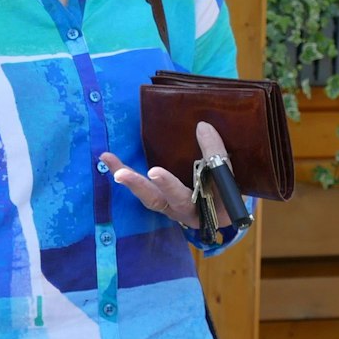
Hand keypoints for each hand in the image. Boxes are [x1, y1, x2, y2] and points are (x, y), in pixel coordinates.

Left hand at [102, 121, 235, 230]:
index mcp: (205, 211)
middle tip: (119, 174)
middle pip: (158, 201)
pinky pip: (141, 187)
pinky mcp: (161, 199)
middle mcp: (182, 213)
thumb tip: (202, 126)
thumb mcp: (229, 175)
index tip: (154, 172)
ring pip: (146, 196)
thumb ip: (217, 154)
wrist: (228, 208)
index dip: (171, 185)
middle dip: (139, 186)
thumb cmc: (230, 191)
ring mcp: (170, 207)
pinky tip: (107, 157)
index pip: (188, 196)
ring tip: (108, 160)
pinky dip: (125, 172)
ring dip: (128, 178)